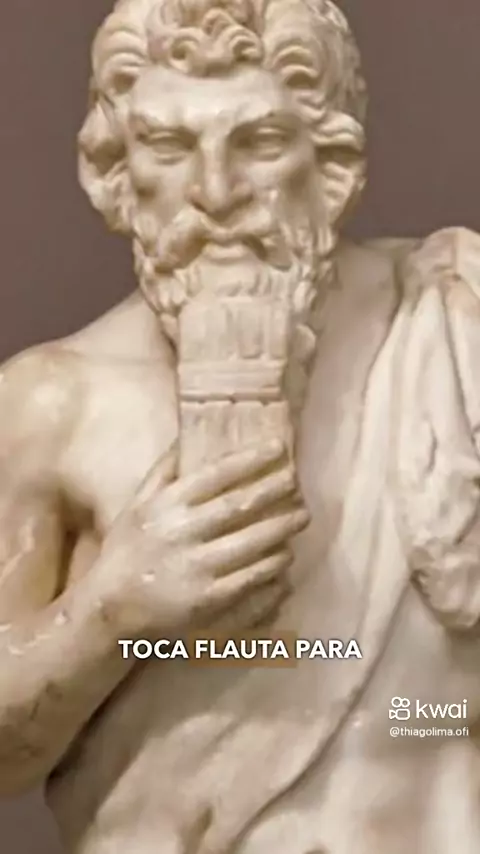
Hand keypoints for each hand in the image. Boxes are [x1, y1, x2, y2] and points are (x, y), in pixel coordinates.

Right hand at [96, 441, 308, 638]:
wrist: (109, 608)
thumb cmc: (126, 549)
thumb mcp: (137, 504)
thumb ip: (163, 471)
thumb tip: (188, 434)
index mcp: (166, 505)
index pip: (216, 474)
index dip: (251, 459)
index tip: (278, 447)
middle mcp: (181, 533)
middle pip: (240, 506)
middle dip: (275, 490)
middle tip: (298, 483)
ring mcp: (196, 568)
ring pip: (251, 543)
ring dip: (281, 529)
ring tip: (301, 517)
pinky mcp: (206, 601)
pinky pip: (250, 580)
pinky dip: (272, 567)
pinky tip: (285, 557)